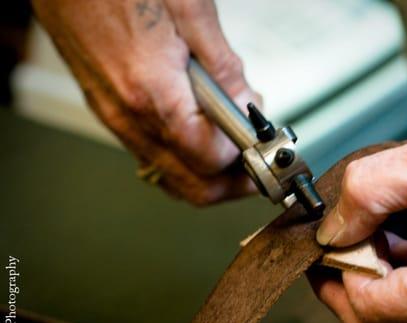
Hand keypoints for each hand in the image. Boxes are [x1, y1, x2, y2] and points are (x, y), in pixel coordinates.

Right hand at [32, 0, 258, 204]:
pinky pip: (151, 154)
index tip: (264, 144)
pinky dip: (183, 157)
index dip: (245, 156)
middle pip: (190, 185)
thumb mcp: (189, 9)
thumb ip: (223, 66)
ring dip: (208, 174)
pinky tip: (201, 134)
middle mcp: (129, 115)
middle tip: (257, 166)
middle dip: (231, 184)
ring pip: (170, 175)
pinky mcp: (107, 109)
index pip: (210, 159)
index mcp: (153, 92)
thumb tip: (246, 104)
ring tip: (235, 151)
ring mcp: (114, 116)